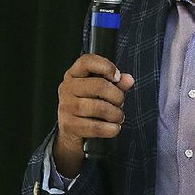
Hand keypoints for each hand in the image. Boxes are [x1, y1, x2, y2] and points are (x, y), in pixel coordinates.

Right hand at [53, 54, 134, 176]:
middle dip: (117, 96)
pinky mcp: (70, 125)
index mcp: (74, 74)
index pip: (87, 61)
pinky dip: (111, 129)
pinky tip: (114, 128)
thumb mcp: (103, 92)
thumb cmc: (89, 106)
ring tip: (117, 117)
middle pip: (99, 85)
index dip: (106, 66)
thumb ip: (117, 84)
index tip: (117, 77)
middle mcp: (67, 88)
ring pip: (100, 108)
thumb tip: (128, 79)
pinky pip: (96, 127)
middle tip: (120, 103)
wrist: (72, 132)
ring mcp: (66, 107)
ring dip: (116, 114)